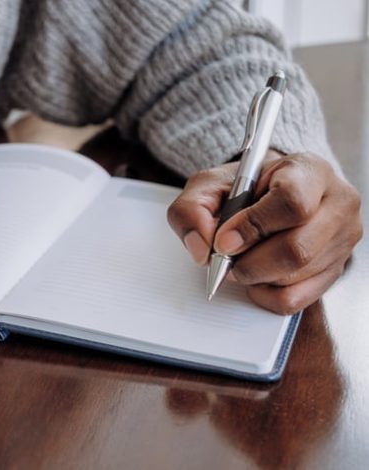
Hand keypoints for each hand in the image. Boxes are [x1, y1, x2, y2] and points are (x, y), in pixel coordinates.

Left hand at [167, 151, 362, 313]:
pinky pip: (297, 299)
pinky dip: (266, 295)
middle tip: (226, 259)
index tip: (224, 239)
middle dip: (250, 262)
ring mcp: (342, 239)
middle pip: (297, 248)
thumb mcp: (208, 186)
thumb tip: (201, 249)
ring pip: (296, 276)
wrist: (268, 194)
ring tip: (240, 261)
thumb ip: (192, 210)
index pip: (291, 202)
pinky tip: (255, 278)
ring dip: (255, 277)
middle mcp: (337, 203)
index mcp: (309, 171)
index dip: (252, 226)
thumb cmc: (242, 188)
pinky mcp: (335, 270)